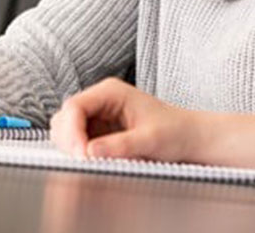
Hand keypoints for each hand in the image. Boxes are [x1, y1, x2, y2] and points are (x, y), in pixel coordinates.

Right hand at [50, 78, 205, 161]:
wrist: (189, 138)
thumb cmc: (175, 132)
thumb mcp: (150, 140)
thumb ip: (120, 145)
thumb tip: (90, 151)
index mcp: (111, 92)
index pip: (75, 106)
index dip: (72, 132)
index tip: (81, 155)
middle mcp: (100, 101)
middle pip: (65, 117)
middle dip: (70, 141)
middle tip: (85, 162)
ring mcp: (98, 116)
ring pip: (67, 130)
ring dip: (73, 147)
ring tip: (91, 162)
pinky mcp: (99, 132)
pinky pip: (77, 142)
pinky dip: (79, 153)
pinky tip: (94, 162)